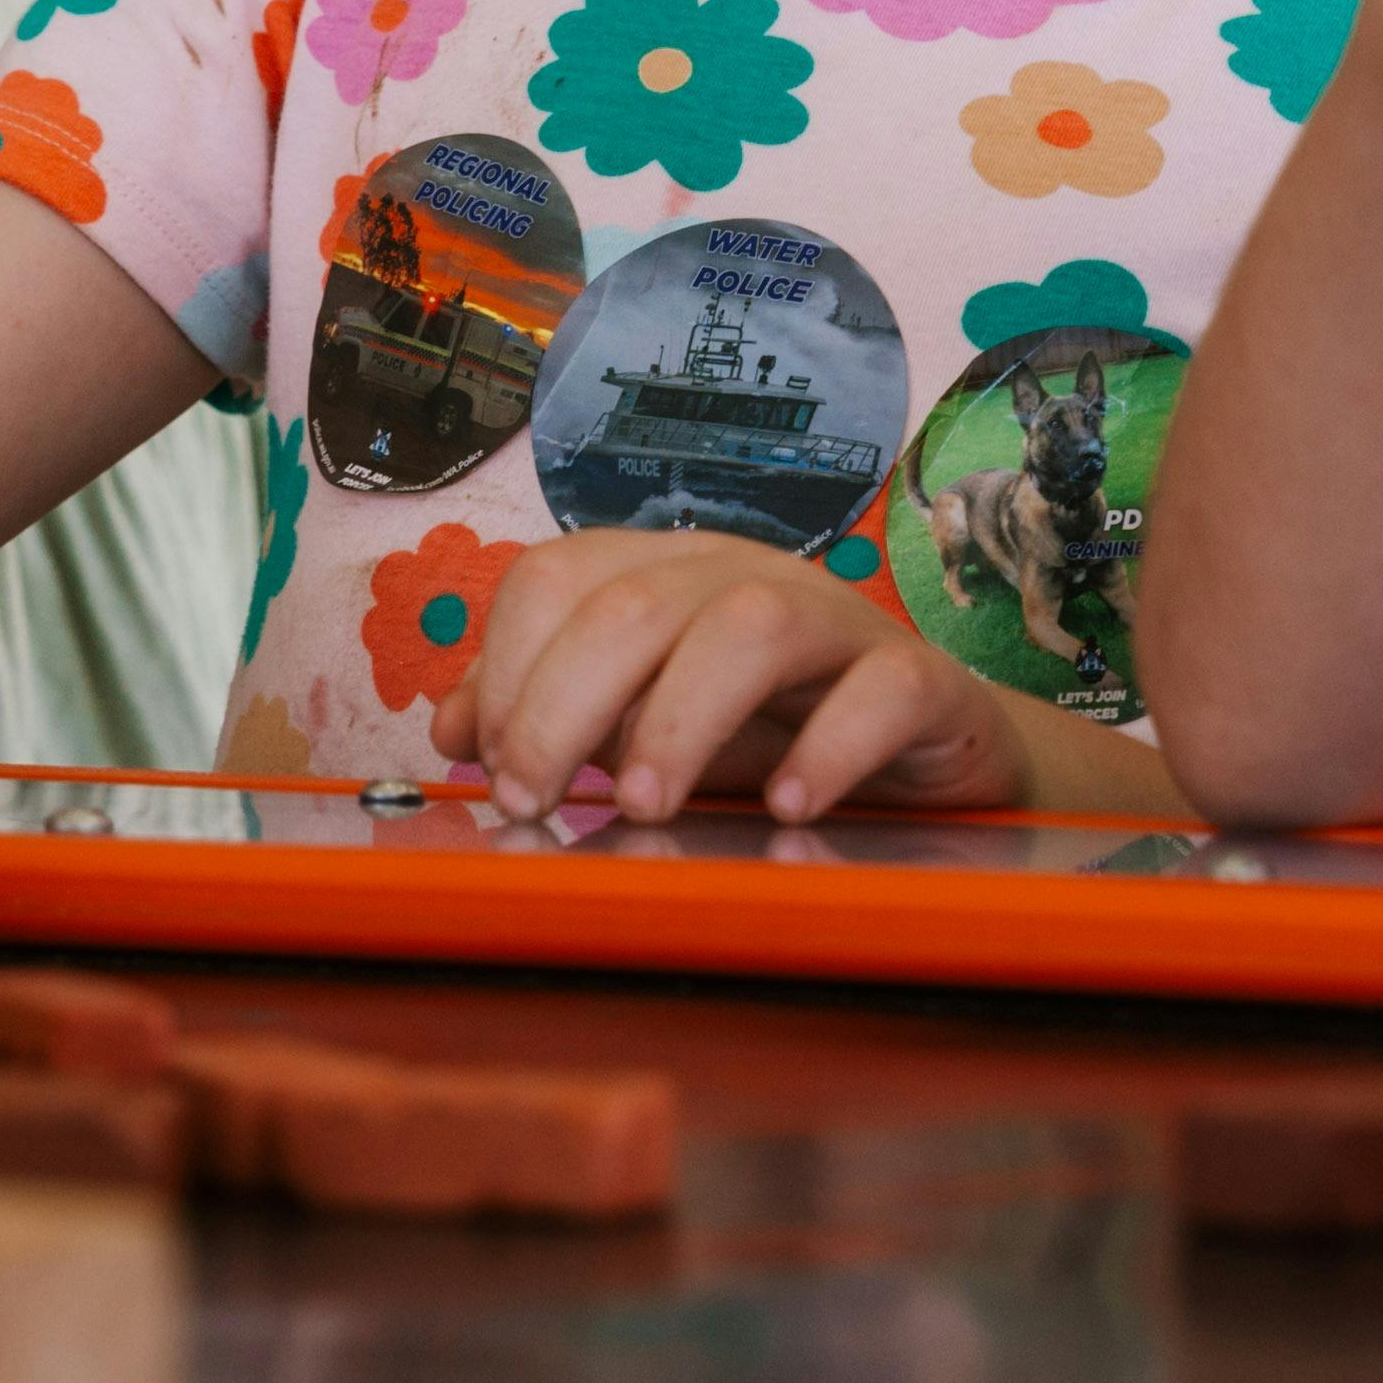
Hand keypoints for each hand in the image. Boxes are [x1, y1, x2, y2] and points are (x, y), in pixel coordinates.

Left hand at [442, 528, 1028, 827]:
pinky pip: (883, 689)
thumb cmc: (776, 734)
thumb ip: (551, 715)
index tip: (490, 768)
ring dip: (680, 718)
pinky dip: (831, 747)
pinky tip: (788, 805)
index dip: (508, 667)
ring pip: (752, 624)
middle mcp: (747, 578)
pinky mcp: (923, 682)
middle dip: (563, 704)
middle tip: (535, 800)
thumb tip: (449, 728)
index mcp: (669, 577)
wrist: (933, 757)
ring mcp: (840, 623)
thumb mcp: (646, 725)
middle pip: (636, 602)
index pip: (559, 576)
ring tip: (646, 806)